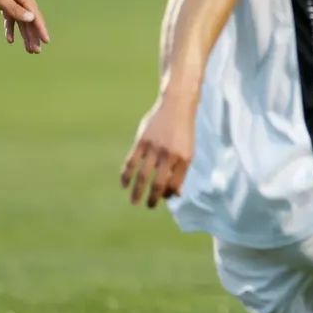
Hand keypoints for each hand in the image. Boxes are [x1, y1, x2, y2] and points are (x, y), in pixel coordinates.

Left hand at [0, 0, 48, 52]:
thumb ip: (14, 9)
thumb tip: (31, 18)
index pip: (34, 14)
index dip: (40, 29)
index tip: (46, 41)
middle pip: (29, 19)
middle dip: (33, 35)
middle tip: (36, 51)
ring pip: (20, 19)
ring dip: (24, 34)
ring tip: (28, 49)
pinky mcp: (3, 0)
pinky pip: (10, 17)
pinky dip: (11, 27)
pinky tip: (10, 39)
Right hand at [121, 92, 195, 207]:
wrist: (177, 106)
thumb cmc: (183, 132)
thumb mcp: (189, 152)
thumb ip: (181, 173)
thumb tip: (176, 195)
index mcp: (184, 158)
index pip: (174, 184)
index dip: (168, 194)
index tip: (162, 198)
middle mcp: (169, 155)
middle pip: (158, 183)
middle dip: (153, 198)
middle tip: (149, 206)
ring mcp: (154, 148)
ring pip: (143, 175)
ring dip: (137, 191)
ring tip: (134, 202)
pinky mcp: (142, 141)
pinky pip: (131, 162)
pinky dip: (126, 175)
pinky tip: (124, 185)